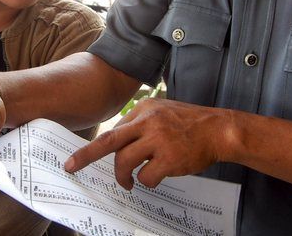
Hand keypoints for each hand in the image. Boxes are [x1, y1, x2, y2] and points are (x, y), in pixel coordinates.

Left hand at [65, 98, 229, 189]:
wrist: (219, 129)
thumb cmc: (190, 123)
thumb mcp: (162, 112)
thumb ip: (141, 123)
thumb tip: (118, 142)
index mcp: (144, 110)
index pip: (114, 130)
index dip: (99, 146)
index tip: (82, 156)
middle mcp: (148, 122)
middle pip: (109, 141)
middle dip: (86, 155)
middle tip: (72, 166)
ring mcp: (159, 139)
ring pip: (125, 162)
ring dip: (123, 176)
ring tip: (127, 183)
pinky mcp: (169, 158)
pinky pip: (146, 176)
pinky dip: (147, 181)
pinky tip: (155, 178)